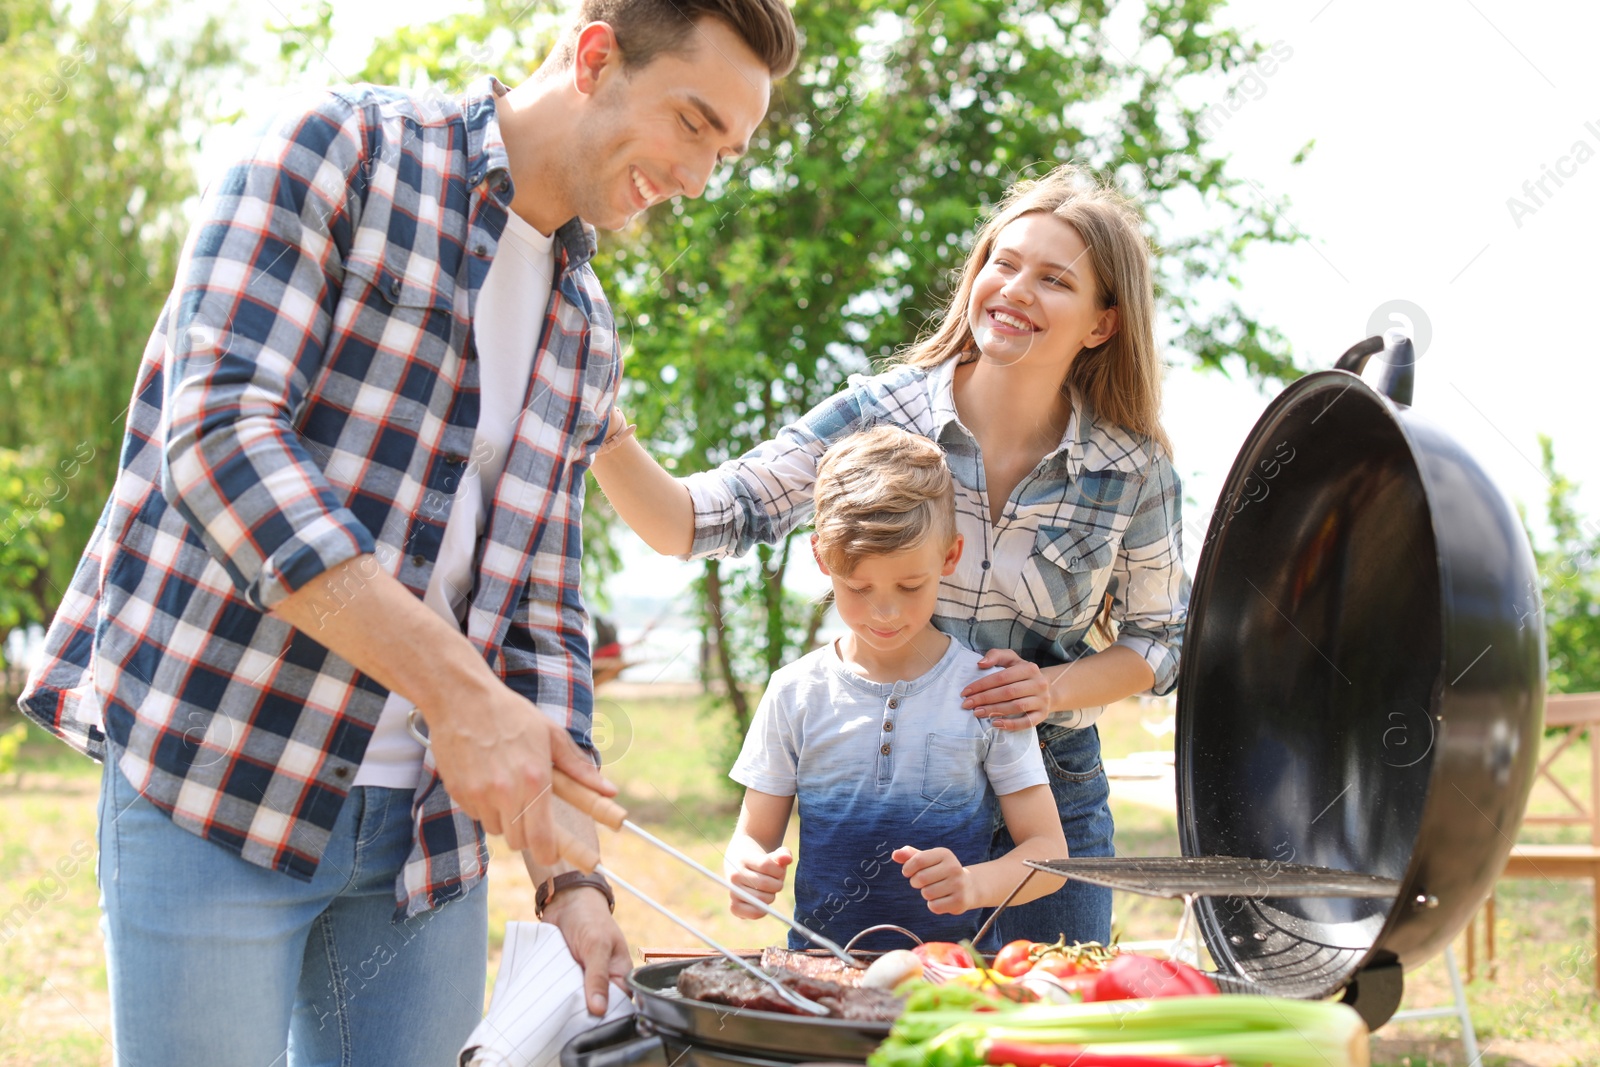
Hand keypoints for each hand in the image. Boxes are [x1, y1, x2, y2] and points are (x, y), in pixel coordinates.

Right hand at [424, 688, 614, 862]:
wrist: (462, 698)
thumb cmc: (512, 714)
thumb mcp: (552, 736)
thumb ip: (580, 769)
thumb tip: (610, 791)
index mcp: (535, 780)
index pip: (541, 839)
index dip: (548, 853)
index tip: (552, 853)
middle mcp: (505, 792)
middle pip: (518, 841)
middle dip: (526, 833)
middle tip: (530, 811)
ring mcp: (478, 794)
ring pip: (496, 830)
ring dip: (504, 818)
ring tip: (507, 787)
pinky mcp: (458, 792)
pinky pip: (476, 815)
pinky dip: (483, 807)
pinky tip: (486, 779)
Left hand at [543, 886, 631, 1015]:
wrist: (564, 901)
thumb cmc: (589, 918)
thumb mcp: (596, 946)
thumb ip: (598, 977)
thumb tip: (599, 1010)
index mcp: (620, 974)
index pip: (617, 1006)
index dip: (605, 1018)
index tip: (589, 1025)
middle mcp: (603, 981)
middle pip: (595, 1009)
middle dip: (583, 1014)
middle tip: (569, 1019)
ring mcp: (583, 980)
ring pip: (577, 1003)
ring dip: (567, 1005)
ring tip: (556, 1010)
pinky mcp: (566, 978)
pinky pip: (562, 994)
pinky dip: (555, 996)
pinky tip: (547, 1002)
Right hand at [726, 845, 792, 919]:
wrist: (740, 869)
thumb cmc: (762, 863)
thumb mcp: (772, 856)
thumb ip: (783, 854)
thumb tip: (787, 859)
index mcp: (743, 860)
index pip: (766, 865)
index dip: (779, 870)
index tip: (778, 870)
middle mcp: (734, 876)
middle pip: (765, 883)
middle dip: (777, 884)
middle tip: (774, 882)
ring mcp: (733, 892)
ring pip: (762, 899)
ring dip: (771, 896)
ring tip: (768, 891)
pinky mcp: (734, 907)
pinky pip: (754, 913)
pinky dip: (764, 910)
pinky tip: (763, 902)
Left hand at [893, 845, 975, 914]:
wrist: (968, 887)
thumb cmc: (941, 871)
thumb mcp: (928, 860)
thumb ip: (910, 856)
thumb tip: (894, 854)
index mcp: (945, 854)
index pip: (918, 860)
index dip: (908, 868)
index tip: (908, 872)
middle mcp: (954, 867)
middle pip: (920, 878)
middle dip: (916, 882)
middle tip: (923, 883)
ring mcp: (958, 885)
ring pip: (926, 893)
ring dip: (926, 894)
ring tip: (935, 890)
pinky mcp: (960, 901)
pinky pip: (934, 906)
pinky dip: (933, 905)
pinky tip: (941, 899)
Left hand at [962, 648, 1049, 729]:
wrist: (1048, 689)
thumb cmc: (1022, 674)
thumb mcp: (1011, 660)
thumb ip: (996, 655)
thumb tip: (980, 663)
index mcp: (1029, 668)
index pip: (1002, 677)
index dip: (982, 684)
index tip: (966, 692)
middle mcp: (1038, 684)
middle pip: (1008, 692)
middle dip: (984, 699)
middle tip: (967, 704)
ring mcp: (1042, 700)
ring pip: (1016, 707)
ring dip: (994, 710)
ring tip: (977, 713)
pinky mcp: (1043, 715)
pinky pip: (1027, 722)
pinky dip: (1011, 724)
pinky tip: (995, 723)